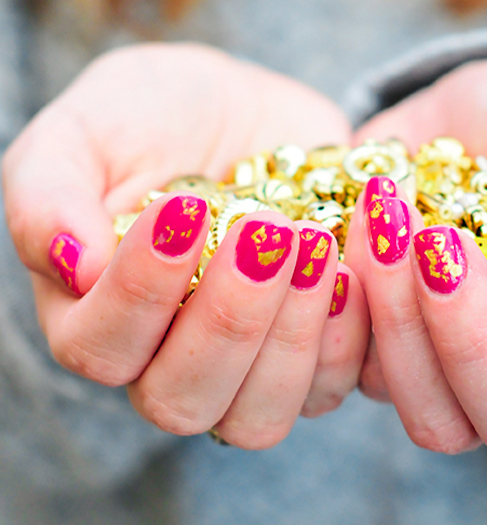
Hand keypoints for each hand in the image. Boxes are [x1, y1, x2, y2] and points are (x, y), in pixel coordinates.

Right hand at [3, 43, 368, 447]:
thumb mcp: (86, 131)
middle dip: (230, 320)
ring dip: (293, 336)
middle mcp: (167, 362)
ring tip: (314, 243)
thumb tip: (75, 265)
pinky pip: (330, 386)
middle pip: (184, 401)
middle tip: (267, 231)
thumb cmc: (153, 121)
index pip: (102, 348)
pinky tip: (349, 265)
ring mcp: (244, 371)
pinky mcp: (309, 356)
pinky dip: (348, 333)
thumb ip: (48, 193)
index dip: (141, 290)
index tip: (185, 207)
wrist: (245, 116)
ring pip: (260, 416)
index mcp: (98, 319)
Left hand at [347, 55, 486, 465]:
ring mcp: (454, 381)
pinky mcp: (385, 363)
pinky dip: (347, 312)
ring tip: (386, 223)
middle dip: (473, 339)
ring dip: (400, 324)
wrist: (447, 126)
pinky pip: (358, 378)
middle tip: (441, 242)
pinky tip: (344, 239)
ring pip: (433, 419)